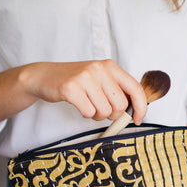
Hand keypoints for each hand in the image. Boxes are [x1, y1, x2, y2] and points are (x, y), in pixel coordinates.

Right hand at [21, 60, 146, 124]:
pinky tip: (79, 105)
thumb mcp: (100, 79)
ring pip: (105, 111)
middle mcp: (99, 69)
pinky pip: (89, 112)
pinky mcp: (71, 88)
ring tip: (89, 105)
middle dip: (113, 114)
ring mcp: (85, 78)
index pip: (135, 88)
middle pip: (120, 105)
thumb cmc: (76, 81)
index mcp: (110, 66)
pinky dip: (86, 114)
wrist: (45, 76)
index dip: (141, 107)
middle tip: (102, 109)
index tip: (138, 119)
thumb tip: (136, 111)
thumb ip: (117, 90)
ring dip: (97, 115)